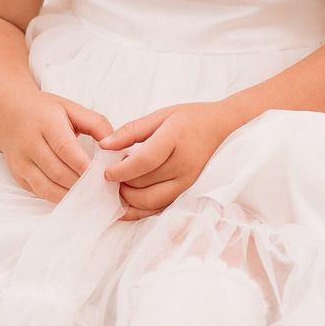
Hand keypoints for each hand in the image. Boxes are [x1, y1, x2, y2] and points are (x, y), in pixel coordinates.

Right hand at [0, 92, 112, 201]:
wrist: (7, 114)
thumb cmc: (45, 111)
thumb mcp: (71, 108)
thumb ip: (96, 124)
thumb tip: (114, 147)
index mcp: (46, 122)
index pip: (65, 148)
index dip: (84, 165)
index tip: (102, 175)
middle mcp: (29, 143)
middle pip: (57, 171)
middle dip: (81, 184)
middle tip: (103, 191)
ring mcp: (21, 161)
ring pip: (47, 186)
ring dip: (71, 195)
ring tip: (91, 197)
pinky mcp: (18, 175)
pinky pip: (39, 192)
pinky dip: (58, 198)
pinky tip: (75, 198)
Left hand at [99, 102, 241, 219]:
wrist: (220, 127)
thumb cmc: (189, 119)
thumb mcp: (160, 115)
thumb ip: (131, 130)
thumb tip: (104, 145)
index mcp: (175, 138)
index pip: (145, 161)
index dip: (122, 170)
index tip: (105, 171)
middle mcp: (183, 164)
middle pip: (145, 183)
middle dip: (121, 184)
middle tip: (108, 177)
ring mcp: (187, 181)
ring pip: (152, 200)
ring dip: (129, 199)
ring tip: (116, 187)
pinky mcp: (187, 191)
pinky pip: (161, 207)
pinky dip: (141, 210)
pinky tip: (126, 205)